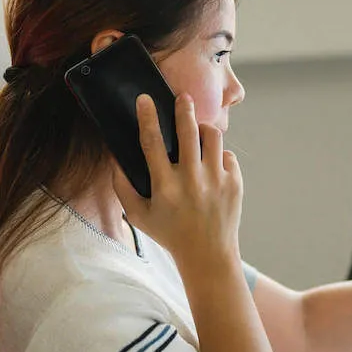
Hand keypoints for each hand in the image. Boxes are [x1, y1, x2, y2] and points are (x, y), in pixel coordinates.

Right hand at [113, 93, 242, 269]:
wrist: (208, 254)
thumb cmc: (170, 233)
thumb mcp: (139, 216)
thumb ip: (123, 187)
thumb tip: (116, 158)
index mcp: (165, 187)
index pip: (152, 143)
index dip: (147, 117)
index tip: (144, 99)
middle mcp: (192, 181)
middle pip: (188, 132)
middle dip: (184, 108)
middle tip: (183, 97)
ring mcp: (217, 181)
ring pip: (213, 137)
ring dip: (203, 129)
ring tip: (197, 130)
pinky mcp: (235, 183)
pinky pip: (227, 155)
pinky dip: (218, 156)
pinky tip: (211, 165)